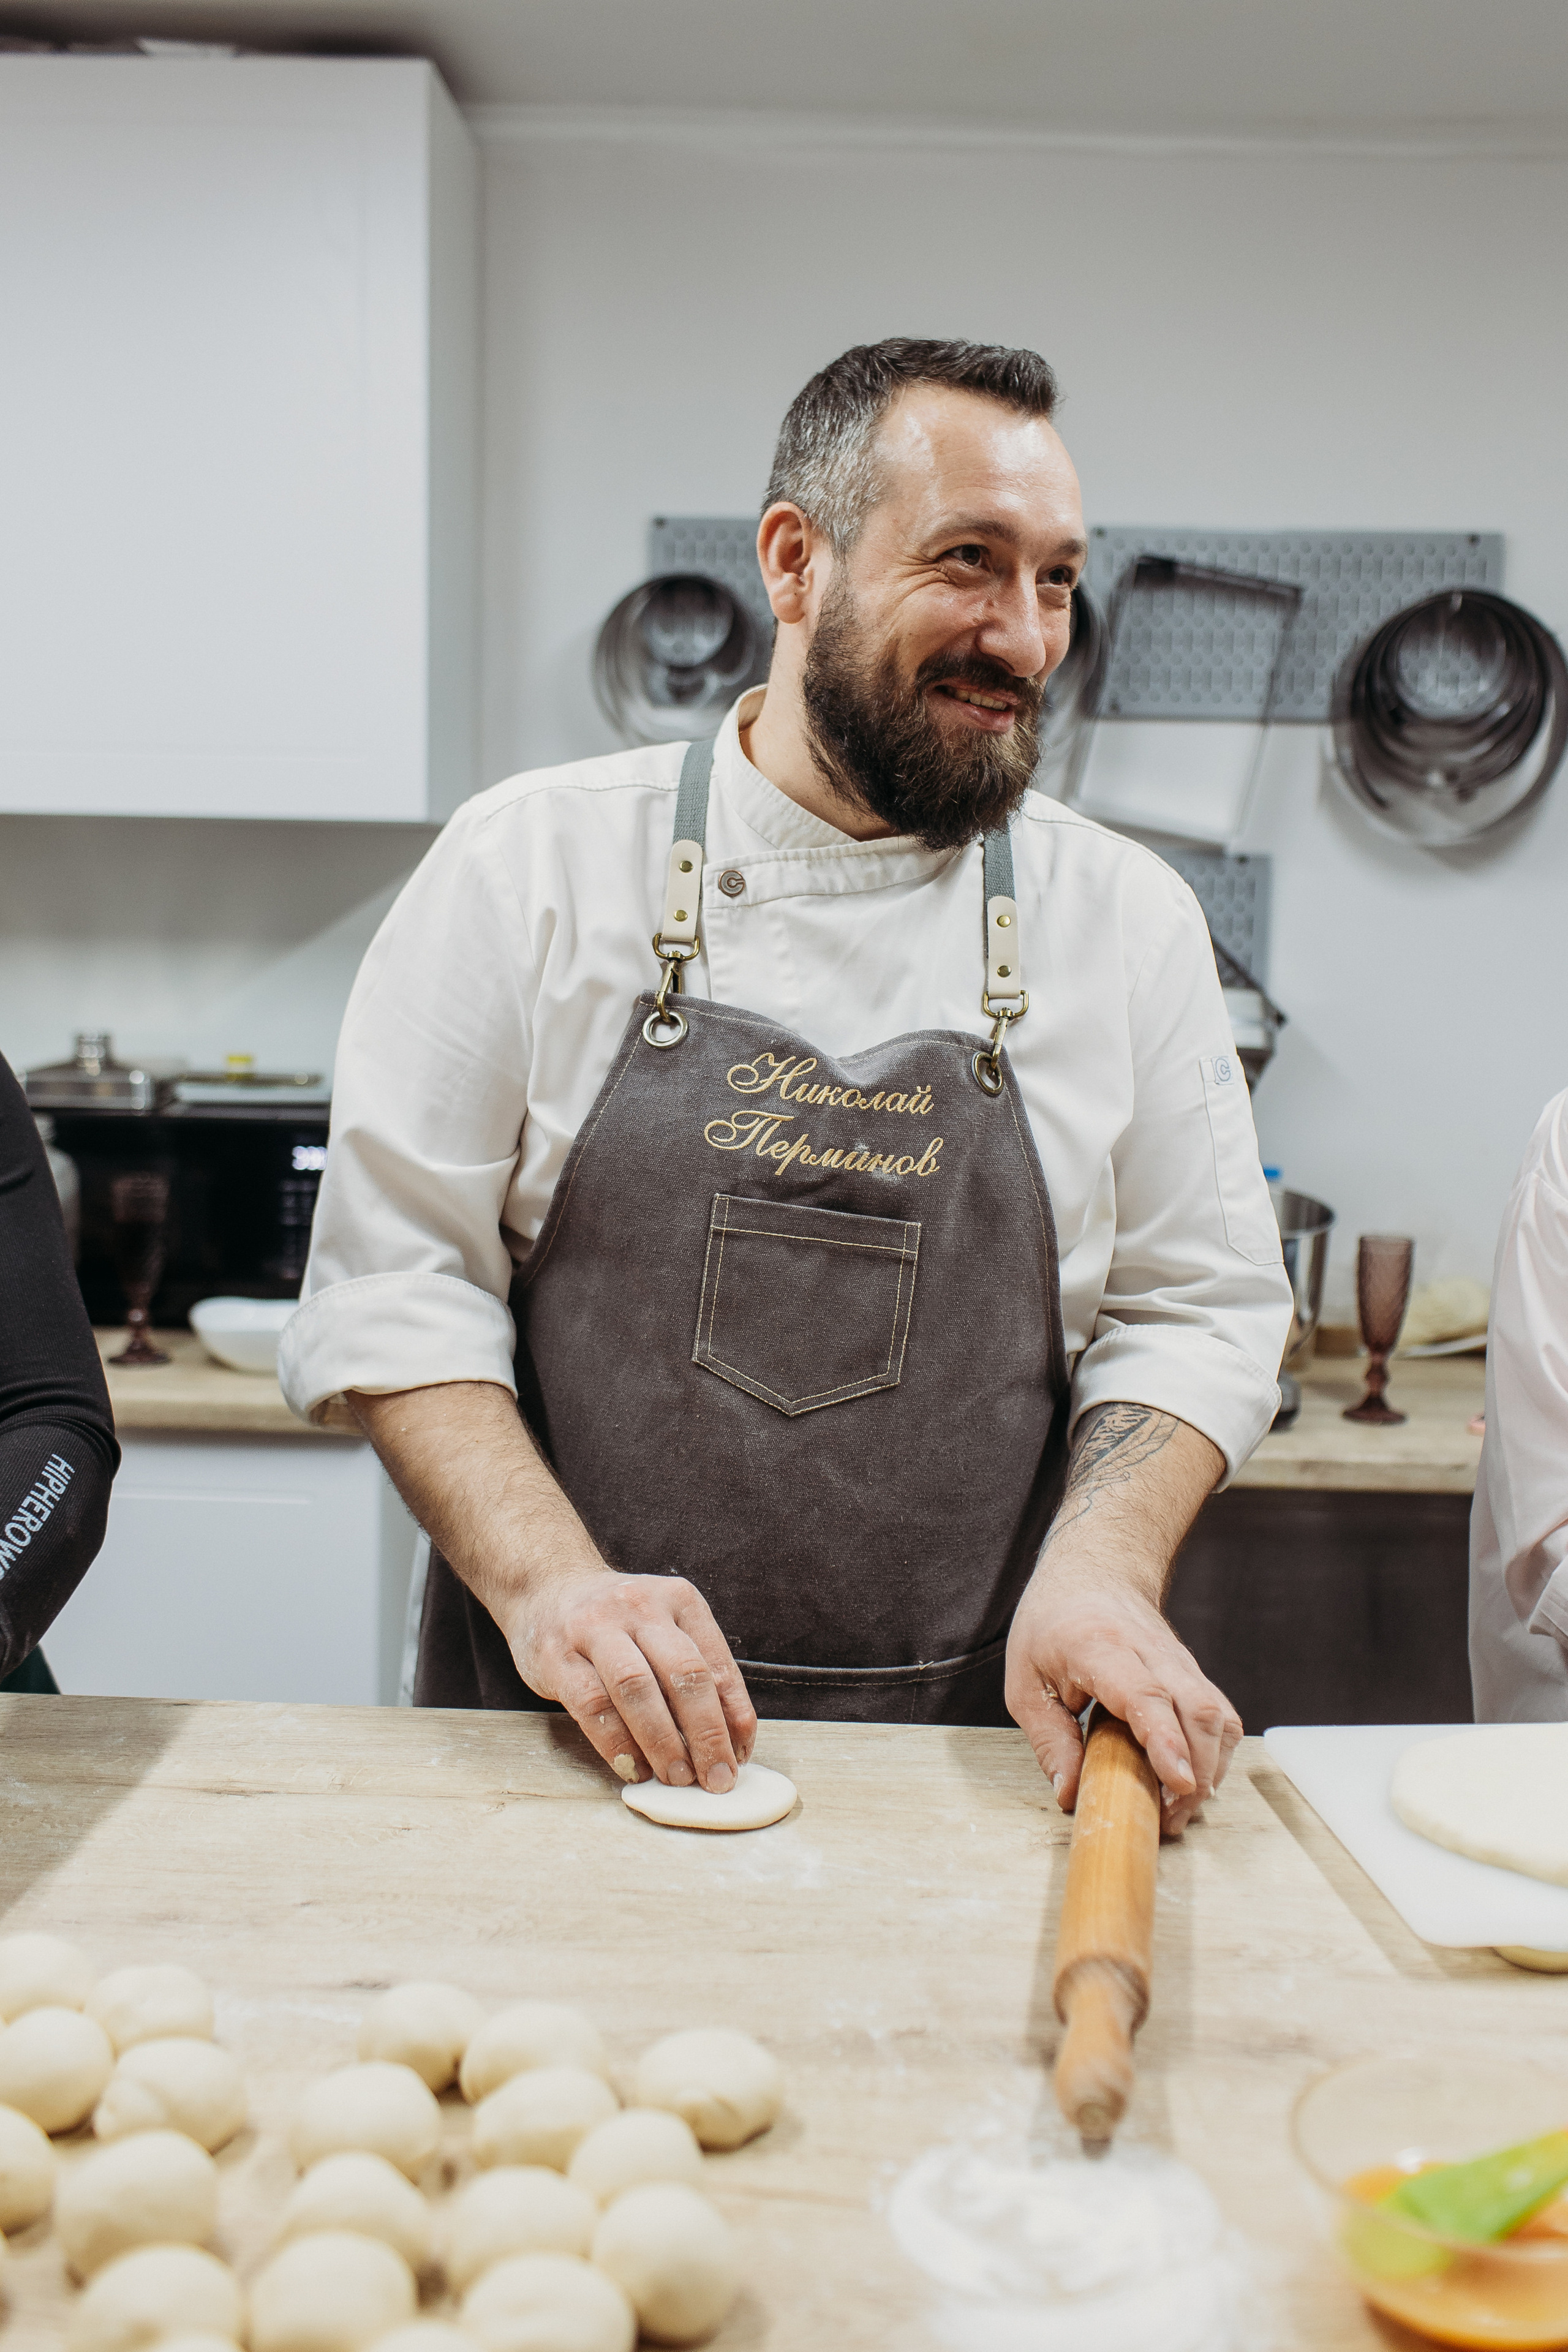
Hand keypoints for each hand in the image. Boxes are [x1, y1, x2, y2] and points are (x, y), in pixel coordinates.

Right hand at [502, 1568, 757, 1795]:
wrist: (546, 1588)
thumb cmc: (618, 1623)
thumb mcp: (664, 1628)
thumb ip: (695, 1672)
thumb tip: (729, 1739)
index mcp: (678, 1599)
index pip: (716, 1663)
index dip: (734, 1716)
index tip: (739, 1756)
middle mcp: (640, 1607)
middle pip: (683, 1673)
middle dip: (706, 1733)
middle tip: (715, 1778)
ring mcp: (594, 1627)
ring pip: (637, 1688)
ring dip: (663, 1741)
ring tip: (677, 1778)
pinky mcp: (557, 1655)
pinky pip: (592, 1705)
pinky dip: (617, 1744)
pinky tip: (634, 1768)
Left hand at [1004, 1569, 1240, 1834]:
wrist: (1092, 1571)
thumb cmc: (1052, 1624)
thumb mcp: (1026, 1682)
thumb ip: (1049, 1740)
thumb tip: (1069, 1794)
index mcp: (1101, 1648)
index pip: (1147, 1695)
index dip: (1166, 1742)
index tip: (1179, 1783)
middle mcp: (1151, 1652)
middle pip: (1197, 1711)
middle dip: (1196, 1772)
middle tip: (1169, 1819)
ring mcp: (1180, 1662)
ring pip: (1218, 1716)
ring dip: (1210, 1769)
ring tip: (1178, 1809)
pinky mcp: (1194, 1675)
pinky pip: (1220, 1717)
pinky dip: (1215, 1755)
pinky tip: (1190, 1781)